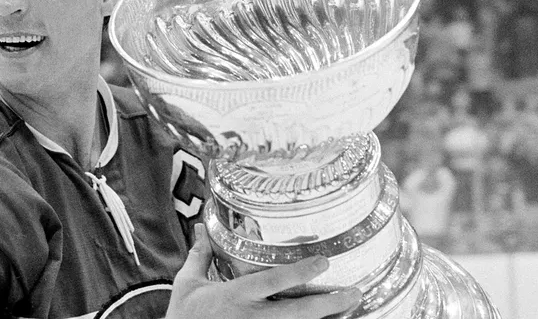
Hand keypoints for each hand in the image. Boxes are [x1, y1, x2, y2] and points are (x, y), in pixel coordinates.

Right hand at [165, 224, 361, 318]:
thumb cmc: (183, 317)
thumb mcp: (187, 284)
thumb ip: (201, 257)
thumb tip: (202, 229)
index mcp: (233, 296)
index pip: (271, 281)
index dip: (298, 272)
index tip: (324, 261)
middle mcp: (249, 318)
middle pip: (296, 313)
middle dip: (328, 304)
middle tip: (354, 292)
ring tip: (352, 309)